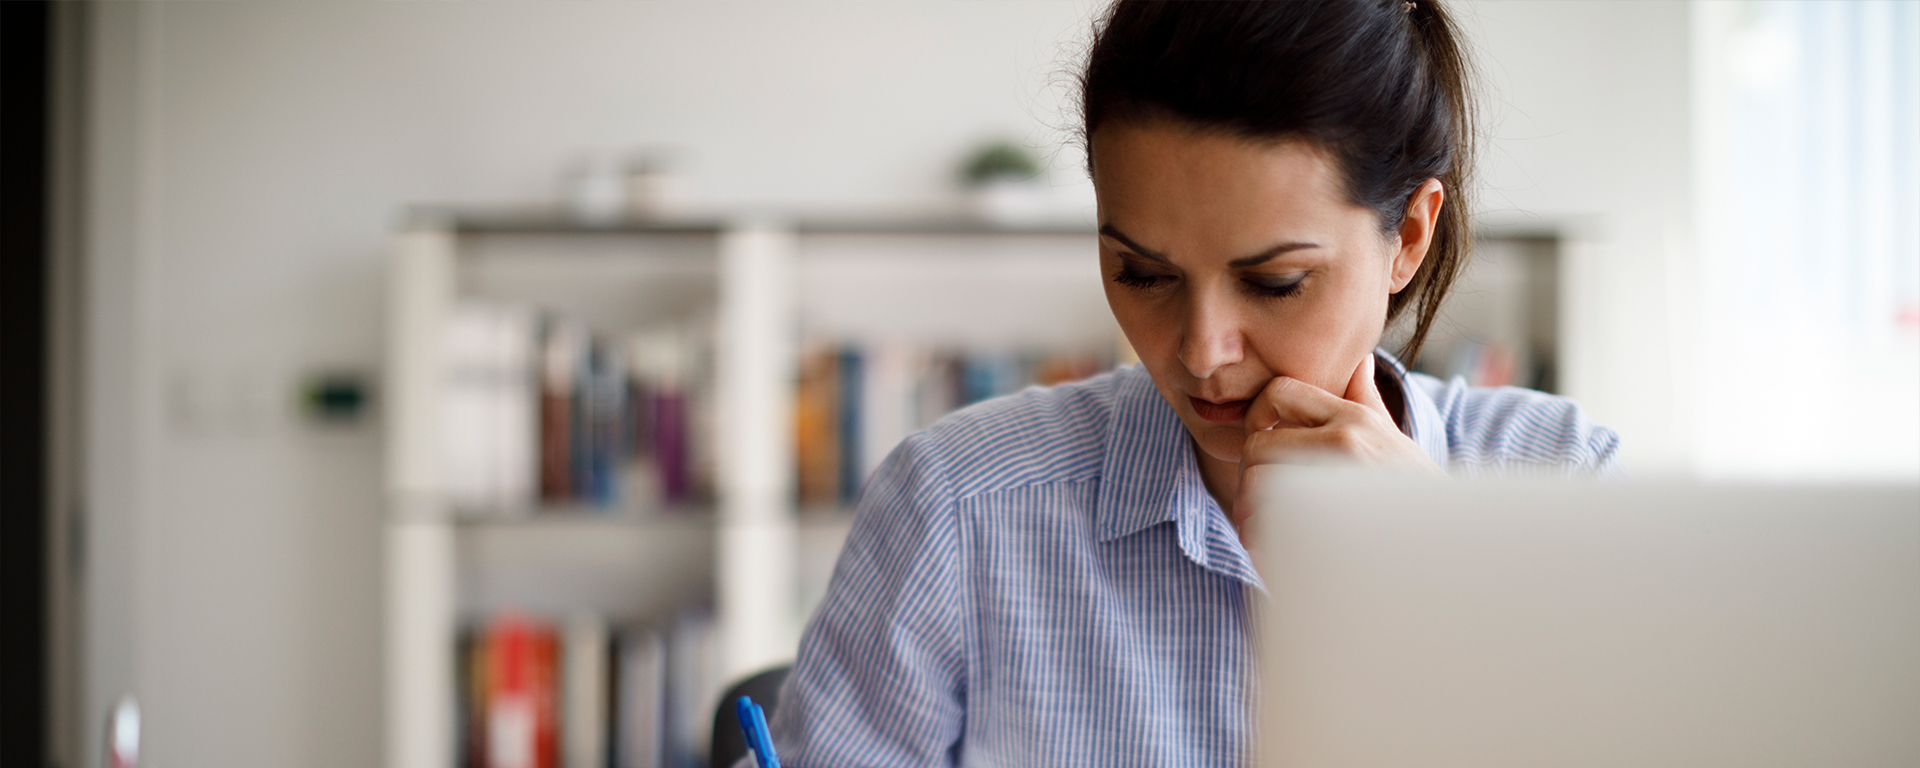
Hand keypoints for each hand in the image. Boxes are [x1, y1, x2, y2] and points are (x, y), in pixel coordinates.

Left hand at [1229, 354, 1441, 545]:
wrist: (1451, 548)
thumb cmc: (1418, 494)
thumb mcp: (1396, 441)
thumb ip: (1367, 401)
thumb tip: (1360, 362)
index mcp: (1356, 419)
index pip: (1277, 392)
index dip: (1257, 417)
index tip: (1264, 446)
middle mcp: (1345, 442)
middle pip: (1256, 444)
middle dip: (1248, 474)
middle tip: (1255, 500)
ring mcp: (1335, 483)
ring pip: (1255, 484)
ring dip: (1248, 511)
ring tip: (1262, 531)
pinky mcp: (1326, 526)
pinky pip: (1265, 523)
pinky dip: (1259, 541)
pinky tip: (1274, 552)